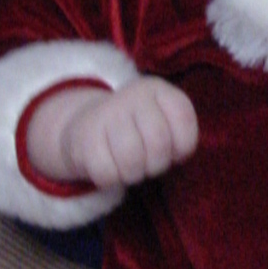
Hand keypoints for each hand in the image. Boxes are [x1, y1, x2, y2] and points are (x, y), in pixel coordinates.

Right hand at [25, 77, 197, 189]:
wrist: (86, 127)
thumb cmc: (137, 131)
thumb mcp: (163, 123)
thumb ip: (180, 135)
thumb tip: (180, 154)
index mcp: (157, 89)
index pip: (183, 118)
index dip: (183, 146)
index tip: (172, 149)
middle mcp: (132, 95)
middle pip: (159, 143)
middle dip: (157, 164)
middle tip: (148, 163)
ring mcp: (105, 113)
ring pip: (132, 160)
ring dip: (134, 174)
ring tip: (129, 166)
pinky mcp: (84, 137)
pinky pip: (107, 173)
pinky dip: (111, 180)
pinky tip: (109, 168)